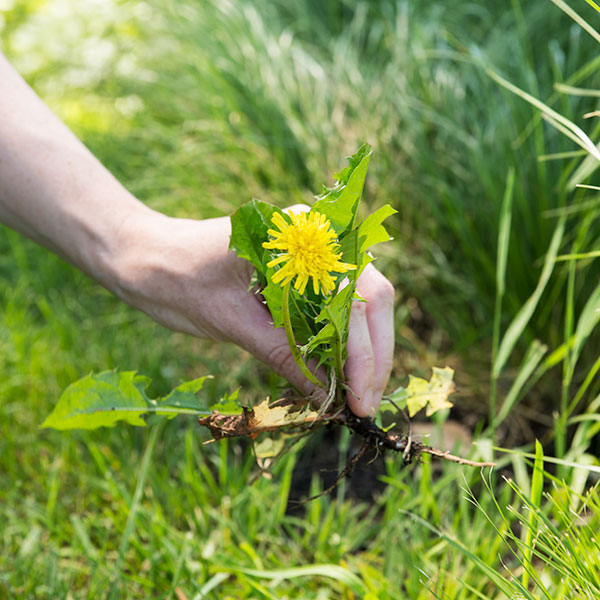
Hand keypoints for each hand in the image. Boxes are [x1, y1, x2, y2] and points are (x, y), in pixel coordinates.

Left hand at [115, 209, 393, 416]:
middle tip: (365, 405)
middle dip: (372, 355)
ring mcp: (311, 252)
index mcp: (299, 234)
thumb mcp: (232, 322)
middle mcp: (315, 236)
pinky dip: (341, 341)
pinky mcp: (301, 273)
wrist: (143, 258)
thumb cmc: (176, 279)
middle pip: (371, 297)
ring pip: (360, 304)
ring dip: (363, 350)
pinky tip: (340, 372)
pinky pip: (335, 307)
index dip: (364, 352)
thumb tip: (330, 398)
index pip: (355, 296)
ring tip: (358, 395)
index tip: (361, 399)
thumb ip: (285, 356)